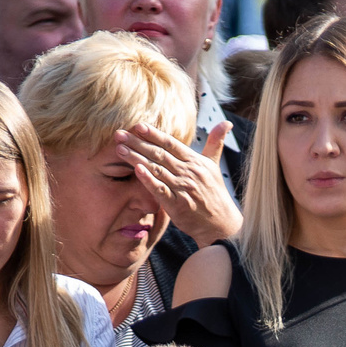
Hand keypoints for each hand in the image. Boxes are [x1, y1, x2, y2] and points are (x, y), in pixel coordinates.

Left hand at [118, 122, 239, 244]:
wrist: (221, 224)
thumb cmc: (215, 193)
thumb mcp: (214, 165)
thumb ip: (215, 142)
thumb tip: (226, 122)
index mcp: (195, 161)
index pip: (171, 144)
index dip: (154, 134)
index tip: (138, 125)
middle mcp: (188, 172)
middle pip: (159, 154)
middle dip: (138, 143)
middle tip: (119, 134)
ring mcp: (183, 188)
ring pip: (157, 169)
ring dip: (137, 158)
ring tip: (120, 149)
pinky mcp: (178, 205)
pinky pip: (161, 190)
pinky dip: (149, 180)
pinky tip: (136, 170)